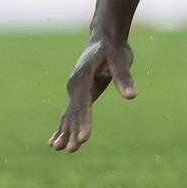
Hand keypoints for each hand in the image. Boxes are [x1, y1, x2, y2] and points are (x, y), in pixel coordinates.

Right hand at [49, 35, 135, 152]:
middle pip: (74, 112)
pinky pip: (69, 114)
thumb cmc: (113, 48)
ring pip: (69, 115)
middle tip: (72, 150)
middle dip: (73, 131)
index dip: (84, 121)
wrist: (104, 38)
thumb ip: (124, 77)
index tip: (84, 138)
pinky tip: (55, 142)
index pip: (83, 103)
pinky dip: (63, 127)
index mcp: (83, 75)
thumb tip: (131, 96)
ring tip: (59, 149)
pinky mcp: (78, 94)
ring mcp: (74, 89)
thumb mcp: (120, 59)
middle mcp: (74, 84)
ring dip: (65, 132)